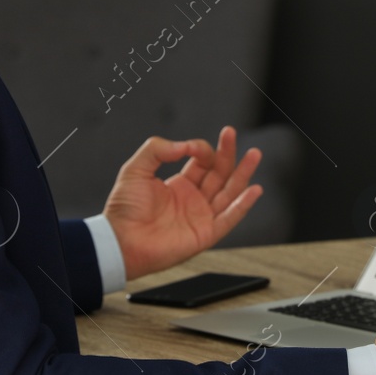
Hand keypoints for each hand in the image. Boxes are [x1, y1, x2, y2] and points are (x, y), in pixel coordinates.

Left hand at [102, 125, 263, 278]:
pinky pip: (229, 218)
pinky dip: (243, 205)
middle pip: (220, 174)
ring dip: (243, 173)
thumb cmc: (124, 210)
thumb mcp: (136, 169)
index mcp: (179, 185)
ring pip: (230, 192)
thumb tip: (184, 144)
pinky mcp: (205, 234)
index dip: (201, 150)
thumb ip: (157, 150)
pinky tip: (254, 189)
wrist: (120, 240)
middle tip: (232, 134)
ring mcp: (201, 217)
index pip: (202, 162)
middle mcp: (194, 200)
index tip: (193, 146)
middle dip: (228, 154)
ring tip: (255, 154)